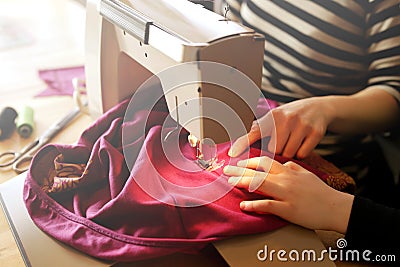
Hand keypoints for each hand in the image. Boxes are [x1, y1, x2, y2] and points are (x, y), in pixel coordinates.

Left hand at [223, 156, 353, 232]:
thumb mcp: (307, 174)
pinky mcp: (288, 209)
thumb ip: (293, 167)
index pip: (265, 161)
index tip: (238, 164)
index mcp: (289, 171)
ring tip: (230, 183)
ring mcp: (286, 194)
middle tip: (225, 171)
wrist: (336, 207)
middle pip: (258, 172)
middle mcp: (286, 180)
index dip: (249, 162)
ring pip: (260, 185)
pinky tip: (244, 205)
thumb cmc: (321, 192)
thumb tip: (283, 163)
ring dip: (242, 183)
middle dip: (239, 170)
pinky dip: (254, 205)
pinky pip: (267, 205)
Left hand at [228, 97, 333, 158]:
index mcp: (272, 116)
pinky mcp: (315, 132)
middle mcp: (286, 119)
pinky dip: (301, 153)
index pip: (254, 131)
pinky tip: (302, 143)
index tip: (232, 153)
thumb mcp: (274, 117)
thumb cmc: (289, 116)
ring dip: (289, 153)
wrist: (319, 107)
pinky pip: (302, 154)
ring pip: (288, 153)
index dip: (242, 143)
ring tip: (292, 142)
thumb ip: (258, 129)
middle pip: (274, 150)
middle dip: (277, 150)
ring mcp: (301, 125)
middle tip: (282, 142)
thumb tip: (236, 146)